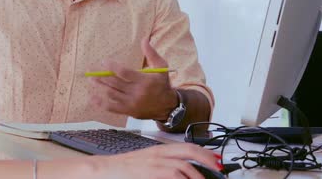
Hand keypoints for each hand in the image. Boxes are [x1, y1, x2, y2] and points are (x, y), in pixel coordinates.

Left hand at [90, 37, 177, 119]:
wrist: (167, 106)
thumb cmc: (163, 84)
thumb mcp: (162, 67)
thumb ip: (151, 53)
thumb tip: (144, 39)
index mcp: (144, 81)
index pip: (124, 73)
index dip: (112, 67)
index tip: (104, 62)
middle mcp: (137, 93)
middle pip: (115, 83)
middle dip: (102, 76)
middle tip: (92, 71)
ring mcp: (132, 103)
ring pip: (111, 94)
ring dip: (100, 87)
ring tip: (91, 80)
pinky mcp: (128, 111)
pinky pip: (111, 108)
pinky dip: (100, 103)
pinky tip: (92, 97)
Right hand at [91, 143, 221, 178]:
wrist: (101, 170)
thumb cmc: (121, 170)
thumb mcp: (145, 165)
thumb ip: (161, 168)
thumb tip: (180, 174)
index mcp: (158, 150)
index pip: (186, 146)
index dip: (204, 151)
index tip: (216, 159)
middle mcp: (157, 153)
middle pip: (189, 150)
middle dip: (207, 158)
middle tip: (220, 167)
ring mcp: (153, 162)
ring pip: (183, 164)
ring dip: (198, 175)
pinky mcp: (149, 172)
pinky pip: (173, 174)